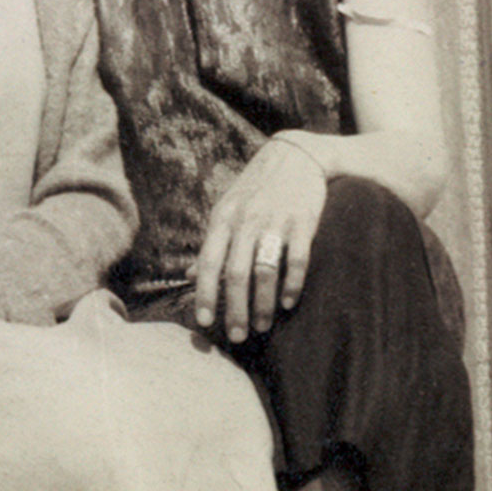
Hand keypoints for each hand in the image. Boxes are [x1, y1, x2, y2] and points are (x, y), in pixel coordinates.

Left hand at [193, 137, 326, 343]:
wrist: (294, 154)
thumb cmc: (255, 187)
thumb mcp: (227, 208)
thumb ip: (211, 243)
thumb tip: (188, 276)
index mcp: (223, 219)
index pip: (207, 262)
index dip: (204, 294)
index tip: (204, 323)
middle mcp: (246, 221)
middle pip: (235, 274)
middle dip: (235, 309)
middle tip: (237, 336)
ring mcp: (275, 221)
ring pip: (265, 271)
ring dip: (263, 303)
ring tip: (263, 325)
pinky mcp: (303, 221)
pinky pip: (297, 259)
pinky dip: (293, 284)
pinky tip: (289, 302)